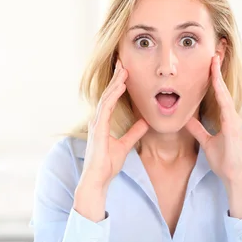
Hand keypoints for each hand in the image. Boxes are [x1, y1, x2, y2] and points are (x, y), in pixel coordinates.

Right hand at [80, 59, 148, 191]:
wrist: (97, 179)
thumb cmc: (107, 164)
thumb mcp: (125, 145)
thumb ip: (134, 133)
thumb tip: (145, 122)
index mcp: (101, 123)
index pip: (110, 99)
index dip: (117, 85)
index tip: (124, 72)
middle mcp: (97, 120)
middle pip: (107, 94)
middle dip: (115, 78)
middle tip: (123, 62)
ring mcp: (96, 124)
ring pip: (106, 97)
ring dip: (115, 83)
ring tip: (124, 70)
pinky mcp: (98, 129)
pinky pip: (106, 108)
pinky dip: (113, 96)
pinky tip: (120, 86)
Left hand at [185, 54, 241, 217]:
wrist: (233, 175)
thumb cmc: (224, 160)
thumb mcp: (206, 141)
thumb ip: (198, 130)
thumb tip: (187, 121)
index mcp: (226, 118)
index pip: (218, 94)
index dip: (214, 78)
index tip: (210, 63)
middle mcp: (231, 116)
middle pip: (223, 88)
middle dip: (218, 71)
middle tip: (215, 52)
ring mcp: (234, 120)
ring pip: (225, 93)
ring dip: (219, 77)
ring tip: (214, 61)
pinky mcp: (233, 126)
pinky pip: (226, 106)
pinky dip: (221, 93)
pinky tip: (216, 83)